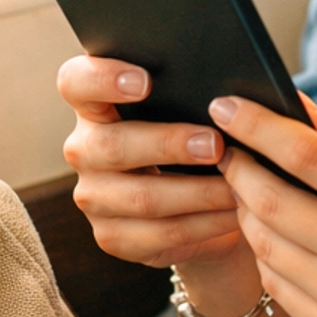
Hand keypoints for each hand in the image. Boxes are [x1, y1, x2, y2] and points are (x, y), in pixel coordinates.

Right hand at [59, 53, 245, 273]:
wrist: (199, 204)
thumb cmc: (196, 140)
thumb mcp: (192, 112)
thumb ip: (196, 94)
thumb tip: (235, 93)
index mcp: (94, 105)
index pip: (76, 83)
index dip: (103, 79)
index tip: (145, 81)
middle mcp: (85, 149)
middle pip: (111, 146)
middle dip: (169, 145)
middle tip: (215, 145)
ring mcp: (93, 197)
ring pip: (141, 197)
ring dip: (198, 192)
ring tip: (240, 185)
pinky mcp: (112, 237)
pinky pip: (159, 234)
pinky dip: (204, 225)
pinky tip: (234, 214)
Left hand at [212, 94, 316, 316]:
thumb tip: (291, 102)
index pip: (306, 153)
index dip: (256, 125)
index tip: (225, 104)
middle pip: (269, 201)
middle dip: (238, 168)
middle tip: (230, 151)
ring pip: (263, 245)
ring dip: (247, 211)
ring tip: (253, 190)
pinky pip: (275, 284)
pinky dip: (267, 254)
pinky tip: (280, 237)